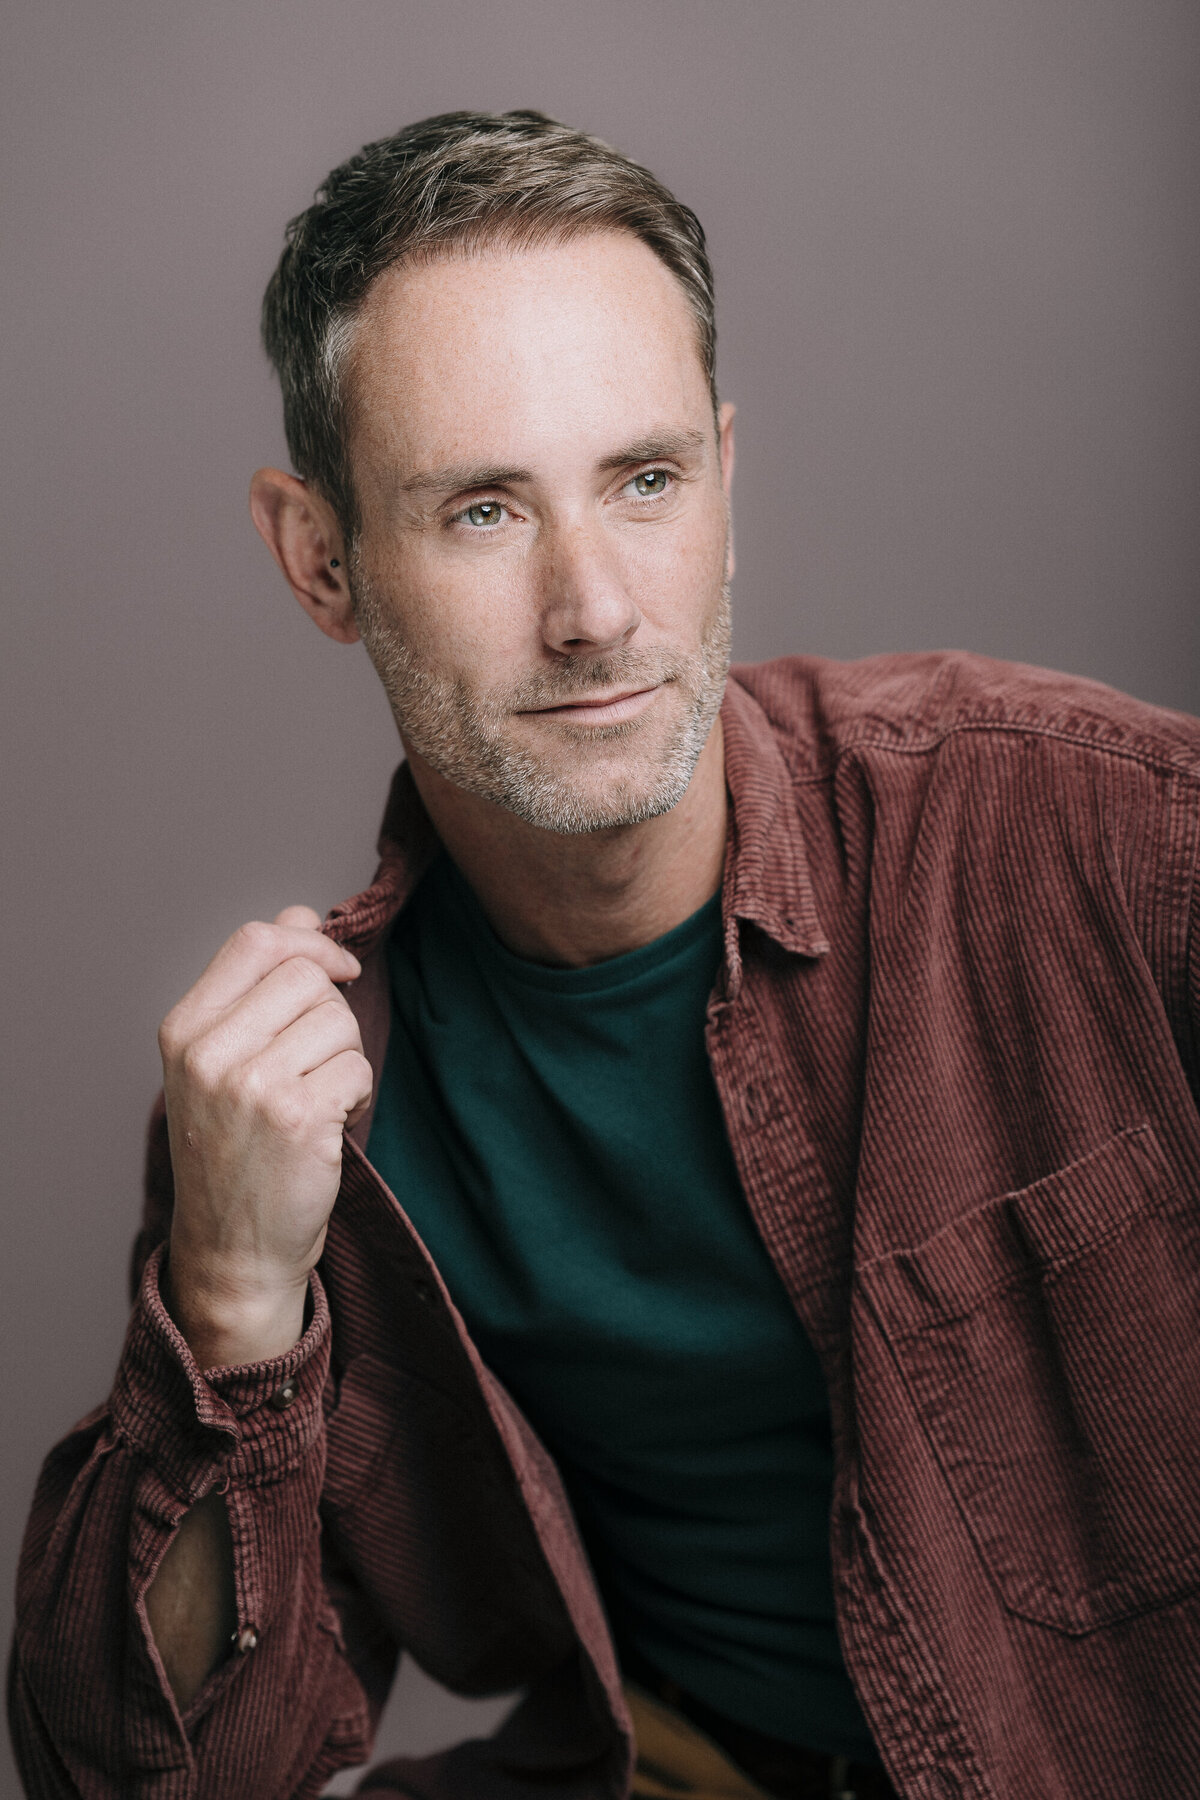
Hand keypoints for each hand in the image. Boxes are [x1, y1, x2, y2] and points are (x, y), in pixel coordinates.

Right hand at [158, 906, 368, 1366]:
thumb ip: (257, 987)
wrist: (232, 1251)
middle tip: (318, 1062)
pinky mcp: (298, 1119)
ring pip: (339, 1020)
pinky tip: (331, 1125)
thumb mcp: (223, 1063)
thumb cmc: (234, 1154)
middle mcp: (209, 1053)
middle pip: (308, 976)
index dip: (310, 941)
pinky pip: (357, 1067)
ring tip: (318, 1098)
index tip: (338, 967)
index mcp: (185, 1031)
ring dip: (346, 1056)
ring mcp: (251, 1086)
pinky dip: (357, 1094)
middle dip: (333, 1012)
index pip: (255, 941)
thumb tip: (299, 914)